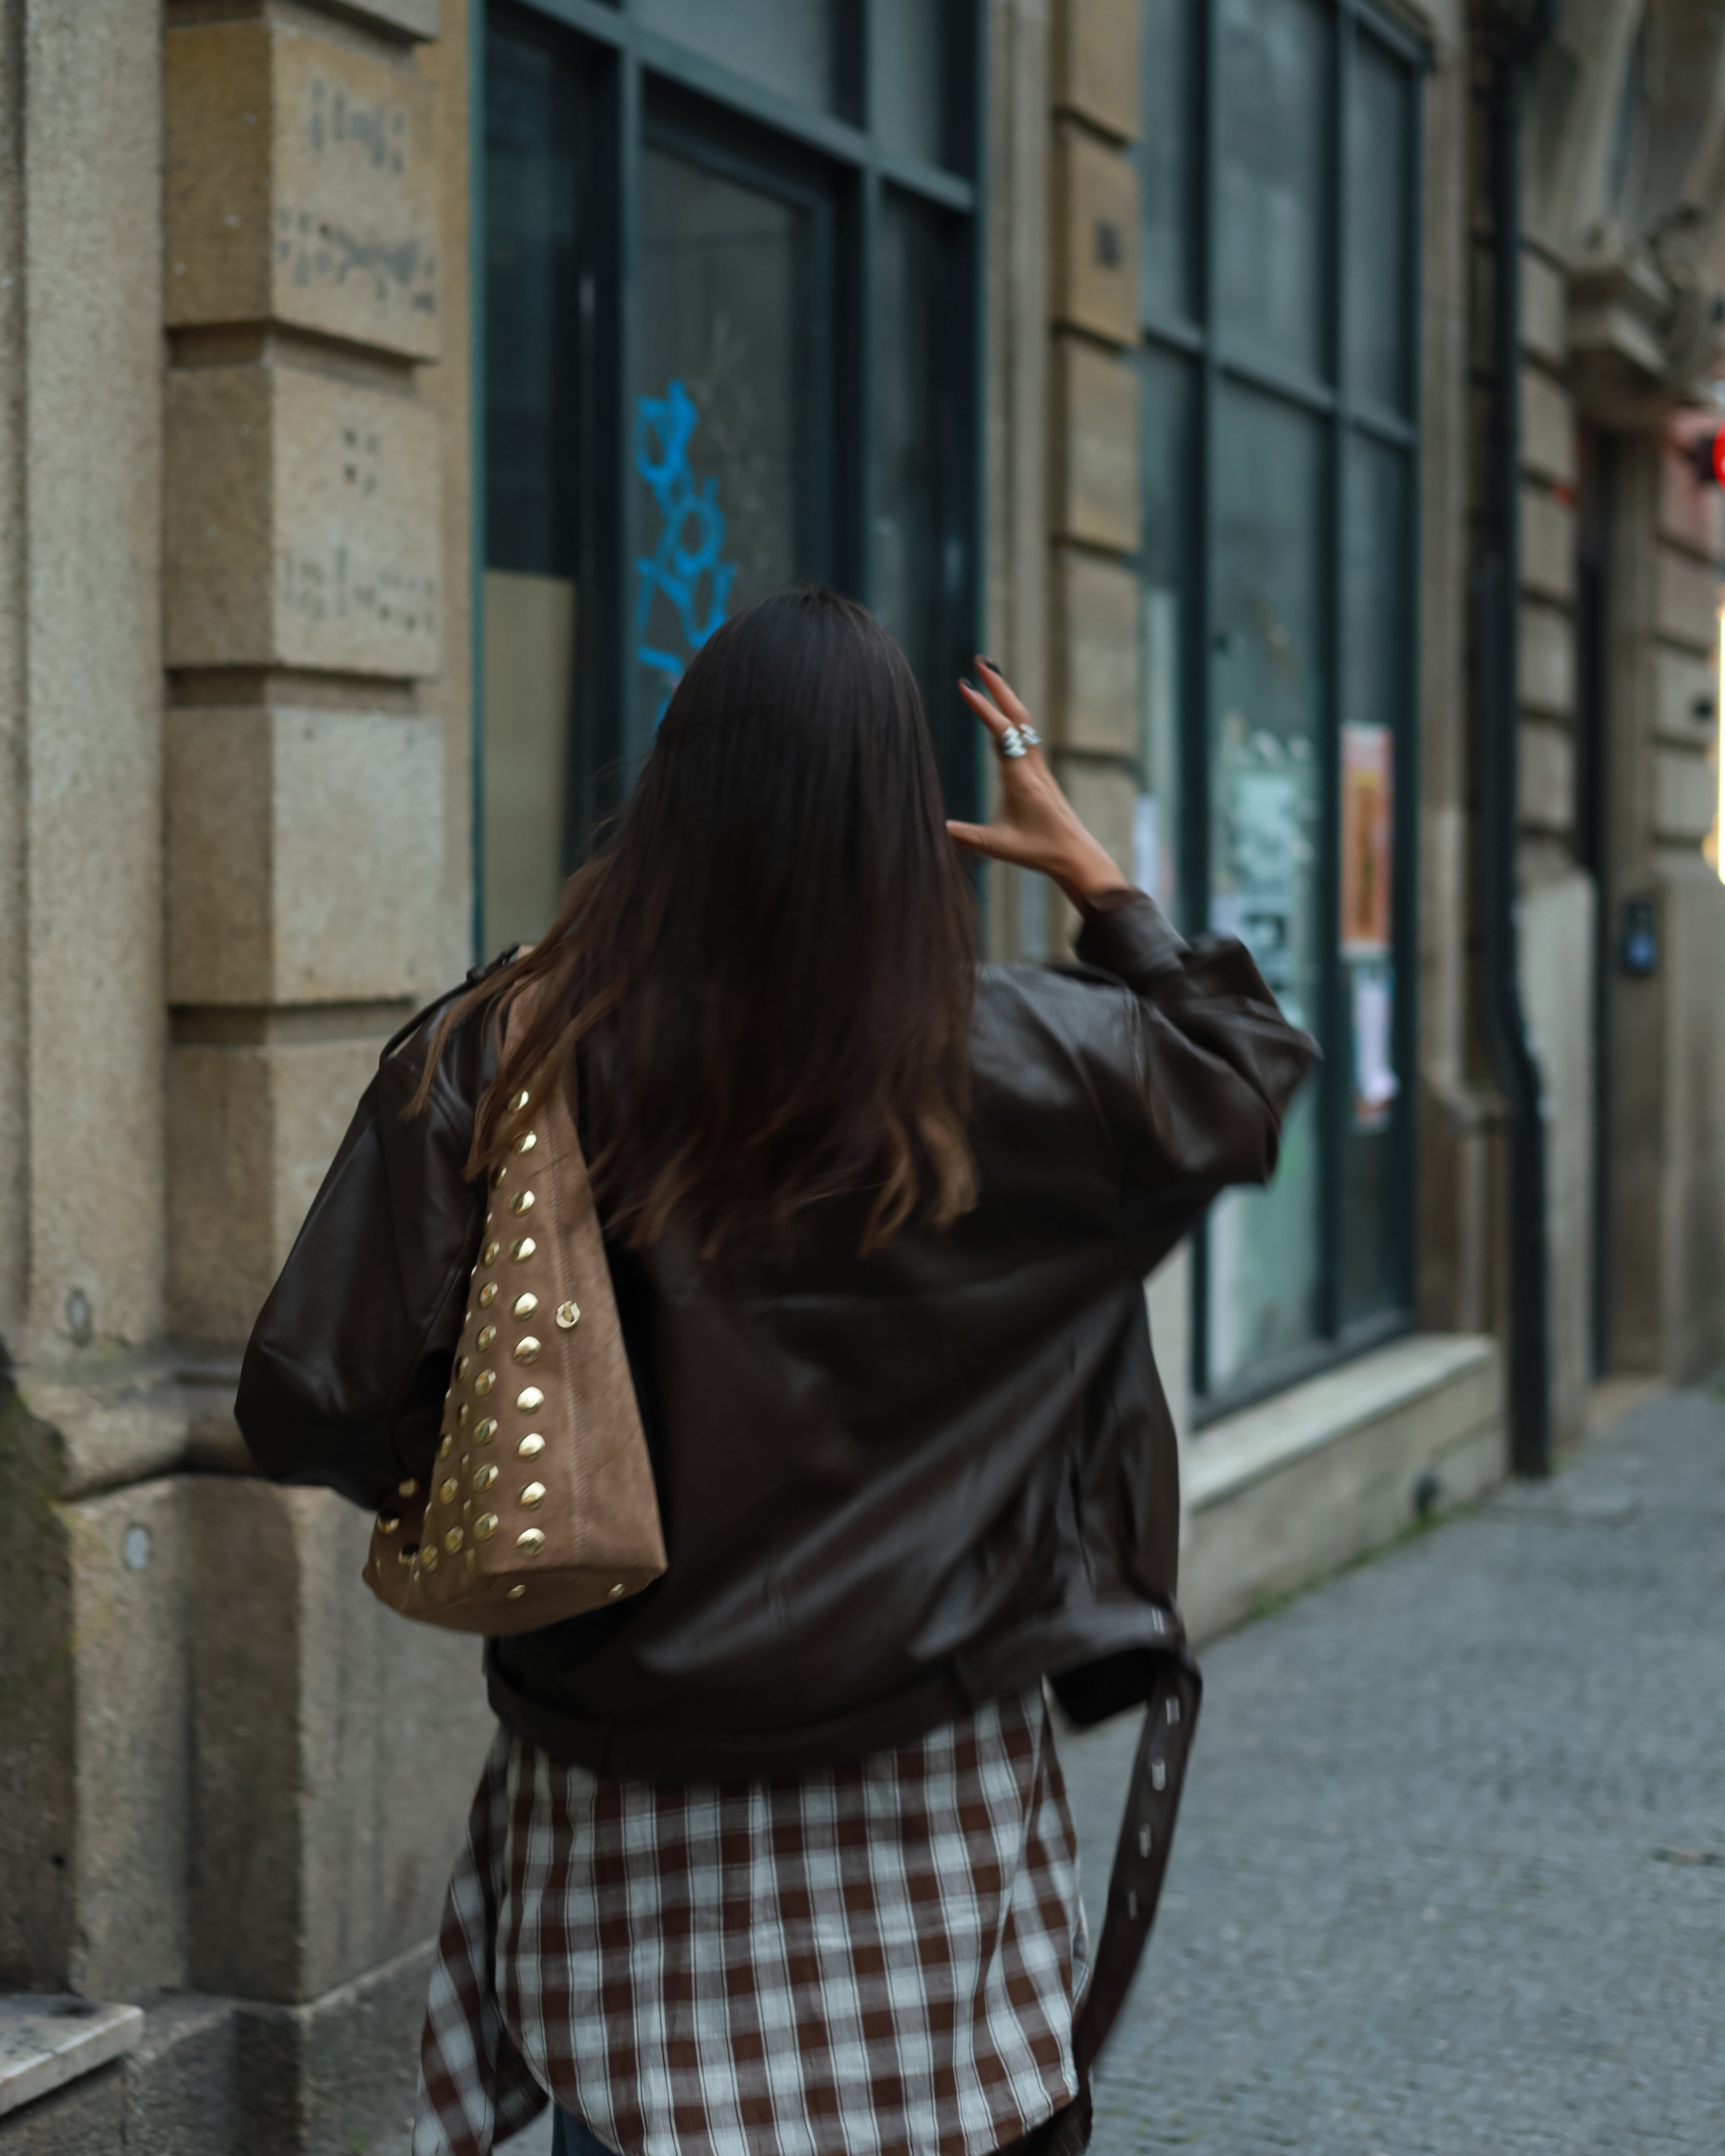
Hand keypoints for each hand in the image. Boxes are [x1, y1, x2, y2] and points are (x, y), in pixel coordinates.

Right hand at [946, 659, 1129, 907]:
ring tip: (989, 675)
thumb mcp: (997, 846)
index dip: (983, 708)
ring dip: (1006, 696)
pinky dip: (1011, 714)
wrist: (1075, 855)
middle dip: (997, 686)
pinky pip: (1025, 734)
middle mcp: (1031, 766)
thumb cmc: (1039, 851)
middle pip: (1016, 715)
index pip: (1001, 732)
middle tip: (979, 660)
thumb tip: (934, 828)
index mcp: (1020, 778)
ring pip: (1023, 721)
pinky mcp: (1040, 772)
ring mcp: (1038, 766)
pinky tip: (1003, 712)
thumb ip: (964, 835)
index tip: (964, 686)